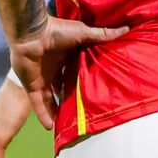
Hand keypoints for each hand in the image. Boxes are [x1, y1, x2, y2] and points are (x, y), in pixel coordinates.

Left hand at [10, 16, 127, 132]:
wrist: (31, 33)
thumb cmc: (56, 31)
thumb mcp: (83, 33)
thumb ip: (102, 35)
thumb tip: (126, 29)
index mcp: (64, 58)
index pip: (74, 73)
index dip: (82, 82)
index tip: (94, 92)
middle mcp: (53, 69)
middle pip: (63, 89)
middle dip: (70, 100)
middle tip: (82, 112)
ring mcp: (41, 78)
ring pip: (50, 100)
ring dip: (57, 112)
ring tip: (67, 125)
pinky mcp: (32, 86)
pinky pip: (38, 104)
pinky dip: (43, 115)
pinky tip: (50, 127)